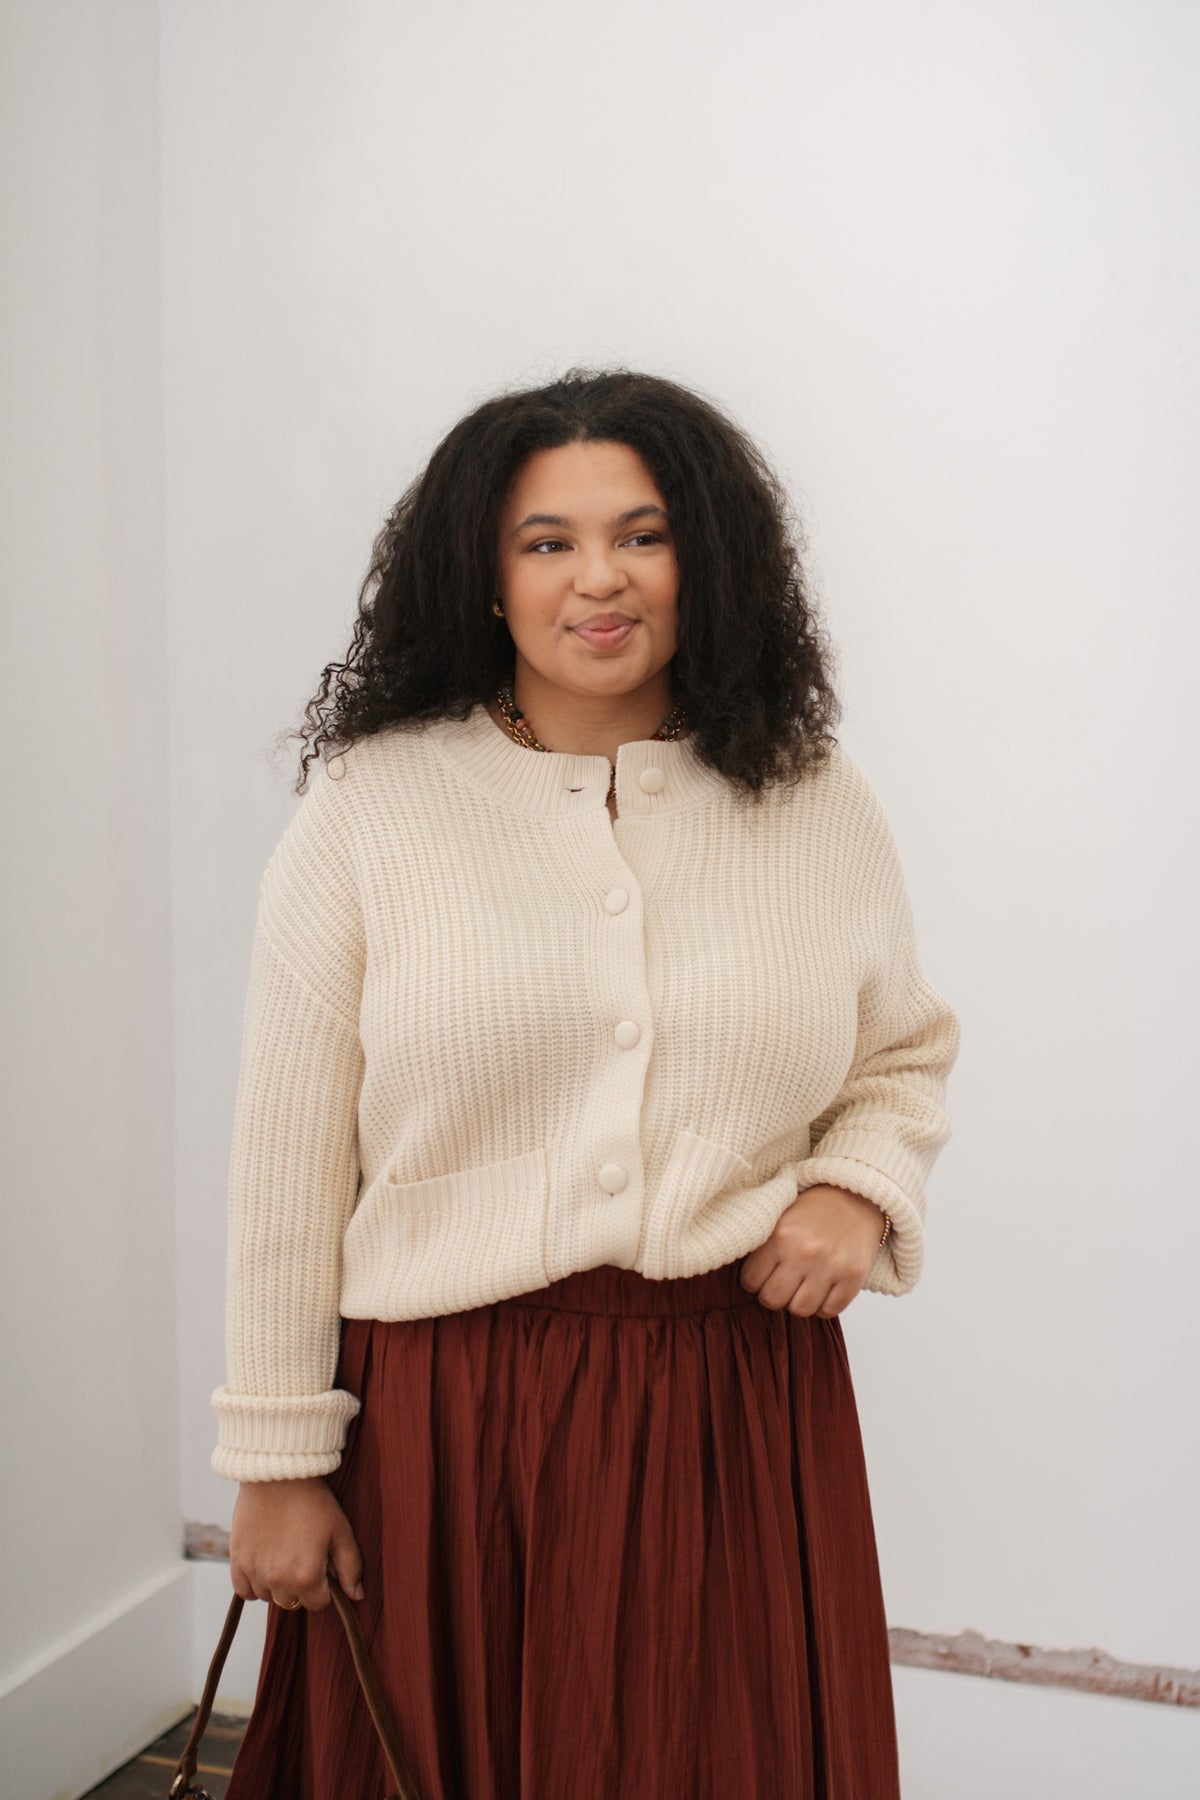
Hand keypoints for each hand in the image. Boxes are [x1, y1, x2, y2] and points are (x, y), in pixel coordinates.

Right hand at [229, 1475, 364, 1612]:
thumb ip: (350, 1567)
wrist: (279, 1474)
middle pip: (292, 1601)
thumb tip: (356, 1596)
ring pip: (269, 1596)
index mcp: (306, 1577)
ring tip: (283, 1554)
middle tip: (302, 1556)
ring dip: (277, 1583)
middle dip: (301, 1585)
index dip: (324, 1587)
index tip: (321, 1566)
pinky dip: (253, 1583)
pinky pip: (244, 1591)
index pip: (318, 1604)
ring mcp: (255, 1572)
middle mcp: (278, 1580)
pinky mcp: (237, 1560)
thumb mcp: (340, 1531)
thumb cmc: (313, 1501)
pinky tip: (264, 1564)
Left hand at [739, 1183, 885, 1317]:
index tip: (761, 1275)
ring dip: (798, 1302)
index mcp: (781, 1236)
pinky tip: (822, 1290)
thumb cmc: (815, 1208)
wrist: (857, 1196)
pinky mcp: (854, 1278)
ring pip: (801, 1310)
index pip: (751, 1280)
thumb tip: (742, 1274)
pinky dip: (823, 1306)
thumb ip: (762, 1243)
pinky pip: (830, 1311)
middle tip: (780, 1284)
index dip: (754, 1280)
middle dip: (773, 1295)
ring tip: (801, 1288)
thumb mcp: (781, 1216)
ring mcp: (831, 1267)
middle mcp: (805, 1253)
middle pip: (773, 1299)